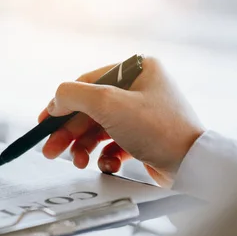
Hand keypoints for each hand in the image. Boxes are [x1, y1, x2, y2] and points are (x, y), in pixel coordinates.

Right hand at [40, 57, 204, 186]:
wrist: (193, 166)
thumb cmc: (157, 129)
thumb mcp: (108, 104)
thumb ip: (73, 95)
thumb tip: (55, 100)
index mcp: (137, 69)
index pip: (87, 83)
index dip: (61, 103)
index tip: (44, 122)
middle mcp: (142, 88)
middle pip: (91, 109)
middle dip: (69, 132)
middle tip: (50, 150)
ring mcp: (144, 114)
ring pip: (100, 129)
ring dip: (84, 147)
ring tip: (79, 162)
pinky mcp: (146, 138)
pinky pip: (115, 144)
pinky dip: (106, 156)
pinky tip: (109, 164)